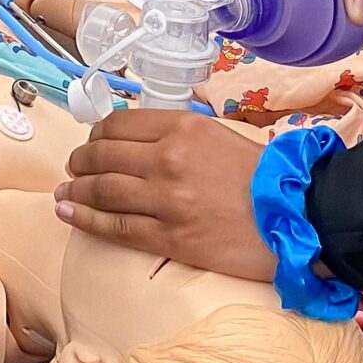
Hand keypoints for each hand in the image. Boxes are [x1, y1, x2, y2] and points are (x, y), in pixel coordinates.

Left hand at [54, 109, 275, 281]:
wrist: (298, 217)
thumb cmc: (264, 177)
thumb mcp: (219, 136)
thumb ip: (179, 136)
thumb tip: (140, 143)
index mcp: (182, 127)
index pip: (118, 124)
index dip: (96, 134)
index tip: (91, 143)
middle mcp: (168, 159)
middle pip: (102, 155)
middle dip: (79, 161)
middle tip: (73, 168)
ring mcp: (167, 200)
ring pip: (102, 190)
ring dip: (75, 190)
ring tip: (64, 192)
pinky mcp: (170, 237)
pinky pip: (115, 227)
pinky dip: (85, 219)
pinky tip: (69, 213)